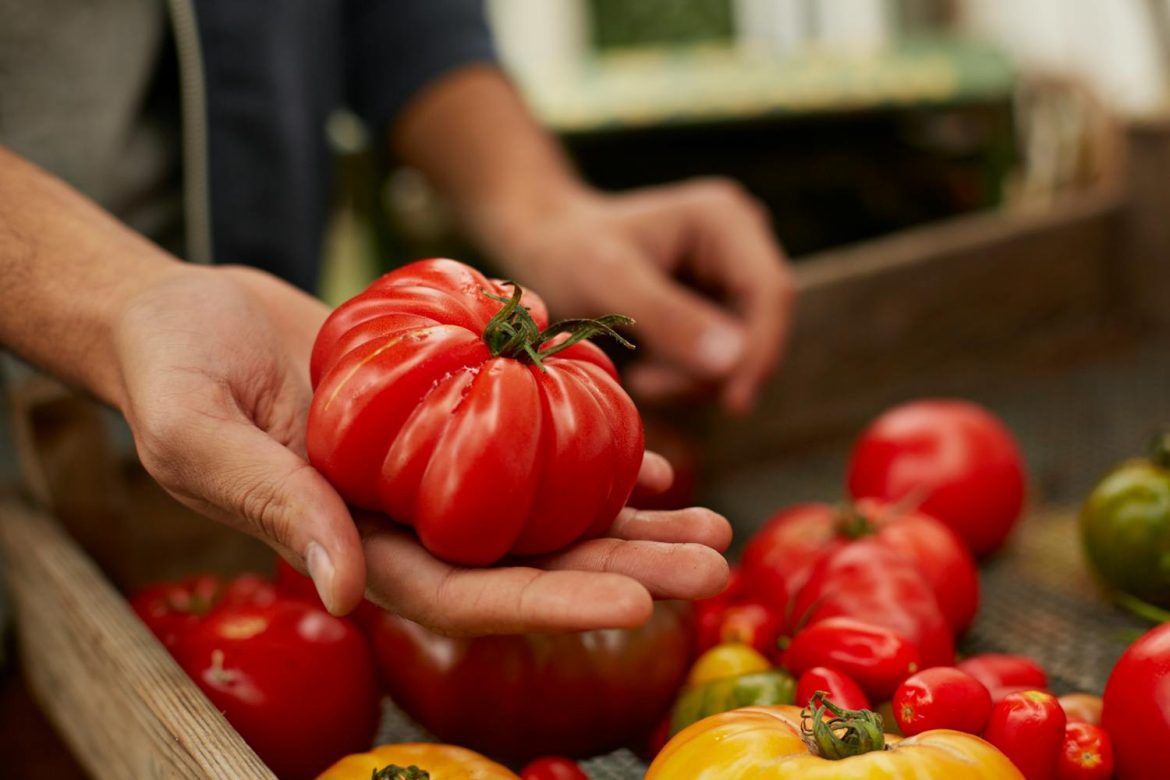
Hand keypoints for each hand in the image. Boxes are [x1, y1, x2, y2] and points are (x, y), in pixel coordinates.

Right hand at [112, 264, 729, 631]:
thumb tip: (341, 593)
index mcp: (350, 546)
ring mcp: (431, 474)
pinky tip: (658, 462)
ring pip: (546, 510)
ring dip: (630, 521)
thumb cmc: (172, 374)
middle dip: (621, 569)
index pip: (460, 595)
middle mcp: (404, 522)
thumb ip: (272, 506)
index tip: (631, 603)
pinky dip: (593, 453)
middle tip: (711, 566)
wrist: (185, 314)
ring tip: (711, 523)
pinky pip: (531, 443)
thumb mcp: (199, 437)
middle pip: (528, 561)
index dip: (544, 602)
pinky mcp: (447, 418)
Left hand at [489, 178, 794, 412]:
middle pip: (760, 326)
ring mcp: (730, 276)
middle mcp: (740, 243)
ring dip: (694, 379)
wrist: (544, 247)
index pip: (772, 292)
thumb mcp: (610, 283)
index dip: (761, 350)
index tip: (734, 402)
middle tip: (649, 385)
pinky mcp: (717, 308)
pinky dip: (686, 377)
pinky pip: (720, 360)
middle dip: (714, 369)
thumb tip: (734, 361)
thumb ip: (671, 319)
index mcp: (725, 219)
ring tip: (639, 376)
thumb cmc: (568, 252)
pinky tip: (646, 371)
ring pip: (741, 352)